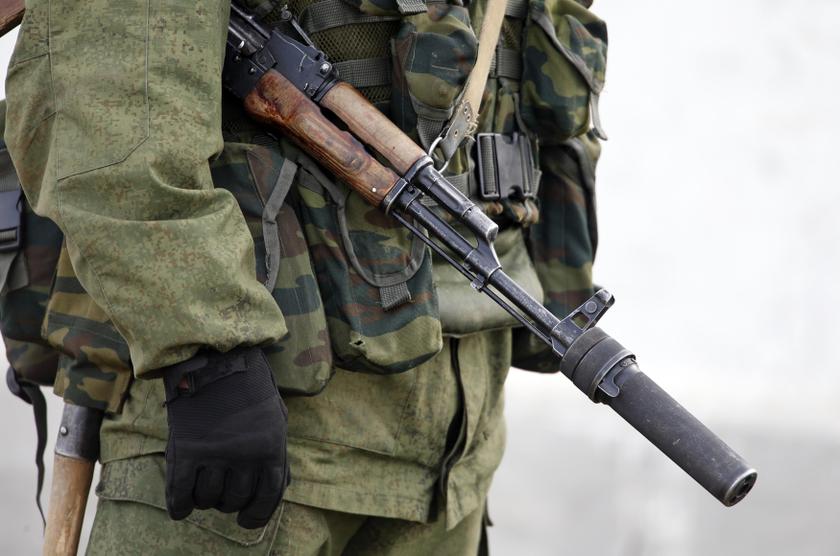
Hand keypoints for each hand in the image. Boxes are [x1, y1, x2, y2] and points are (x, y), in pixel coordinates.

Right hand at [162, 346, 288, 528]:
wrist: (214, 354)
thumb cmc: (248, 385)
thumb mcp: (275, 415)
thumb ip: (275, 451)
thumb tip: (277, 487)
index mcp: (272, 446)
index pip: (268, 496)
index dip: (257, 514)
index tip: (247, 519)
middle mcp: (246, 454)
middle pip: (235, 499)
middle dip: (229, 502)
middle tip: (222, 493)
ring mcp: (215, 453)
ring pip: (208, 499)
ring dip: (205, 501)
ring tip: (203, 489)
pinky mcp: (186, 448)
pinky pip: (181, 493)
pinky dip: (180, 506)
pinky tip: (181, 507)